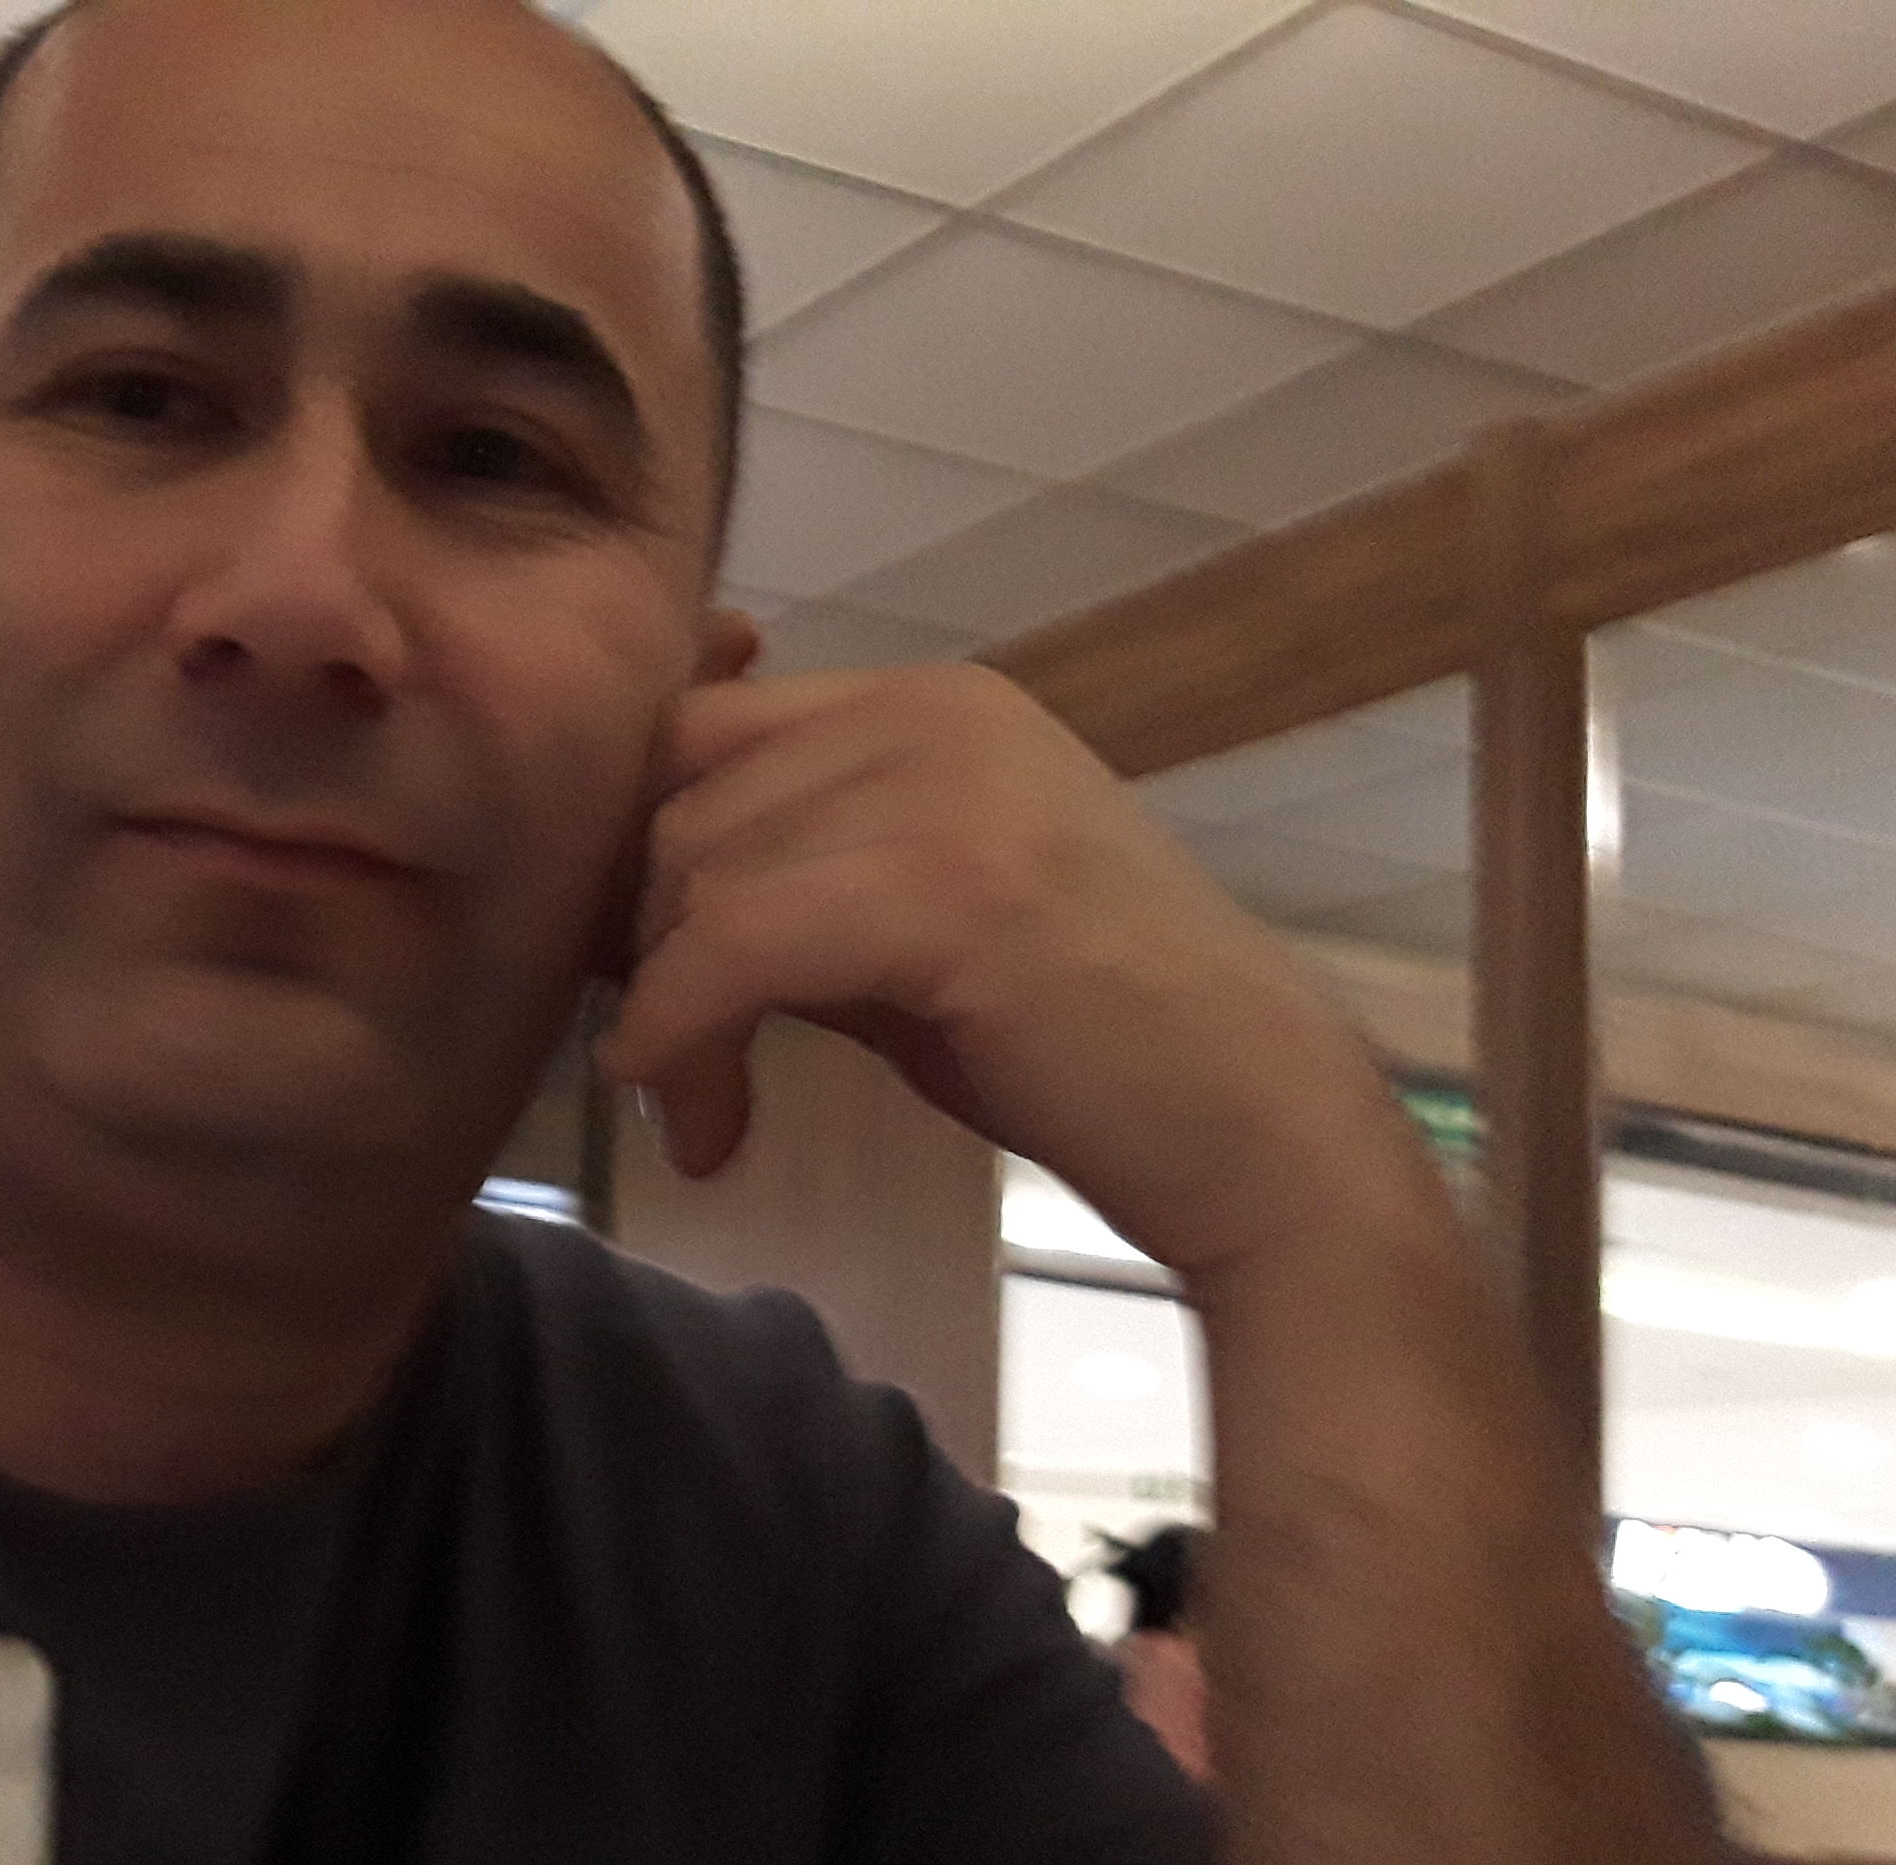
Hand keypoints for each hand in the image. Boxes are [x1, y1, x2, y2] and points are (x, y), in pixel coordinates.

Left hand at [591, 665, 1428, 1281]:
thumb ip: (801, 880)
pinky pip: (736, 946)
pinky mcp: (952, 892)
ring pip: (697, 874)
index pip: (697, 733)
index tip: (645, 981)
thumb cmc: (1090, 1049)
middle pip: (680, 802)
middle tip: (673, 1075)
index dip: (640, 859)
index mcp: (933, 703)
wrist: (1259, 1131)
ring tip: (705, 1118)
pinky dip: (683, 1034)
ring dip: (669, 1018)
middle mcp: (938, 712)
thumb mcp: (918, 928)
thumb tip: (635, 904)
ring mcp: (952, 790)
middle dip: (648, 950)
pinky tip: (698, 1119)